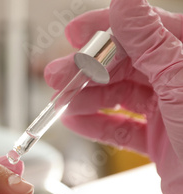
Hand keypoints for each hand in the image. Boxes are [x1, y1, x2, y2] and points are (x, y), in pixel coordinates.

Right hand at [44, 0, 182, 193]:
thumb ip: (149, 43)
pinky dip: (97, 125)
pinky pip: (123, 128)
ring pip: (122, 97)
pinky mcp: (160, 143)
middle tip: (59, 75)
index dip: (109, 28)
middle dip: (89, 70)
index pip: (149, 30)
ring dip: (87, 99)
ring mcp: (172, 114)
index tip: (77, 32)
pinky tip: (76, 122)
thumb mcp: (179, 85)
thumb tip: (124, 3)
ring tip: (62, 103)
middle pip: (129, 66)